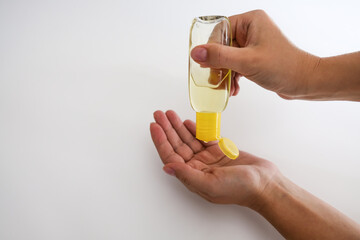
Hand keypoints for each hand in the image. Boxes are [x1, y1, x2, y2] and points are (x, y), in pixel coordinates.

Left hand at [150, 110, 277, 206]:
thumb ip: (187, 175)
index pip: (170, 156)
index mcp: (192, 176)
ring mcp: (208, 158)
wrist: (264, 183)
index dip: (160, 141)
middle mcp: (197, 167)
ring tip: (168, 114)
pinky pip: (202, 137)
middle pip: (176, 145)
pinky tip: (186, 122)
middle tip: (158, 114)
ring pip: (188, 139)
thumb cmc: (240, 188)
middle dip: (166, 129)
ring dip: (178, 126)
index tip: (154, 126)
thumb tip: (166, 167)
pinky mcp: (218, 151)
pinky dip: (194, 129)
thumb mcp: (210, 184)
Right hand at [191, 10, 320, 99]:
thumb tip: (196, 52)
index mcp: (251, 21)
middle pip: (221, 45)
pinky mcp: (254, 57)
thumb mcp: (247, 62)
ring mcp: (253, 44)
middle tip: (215, 79)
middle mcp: (251, 30)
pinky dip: (232, 77)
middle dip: (218, 65)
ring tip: (226, 87)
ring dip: (225, 74)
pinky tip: (233, 88)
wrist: (305, 82)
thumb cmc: (284, 67)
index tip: (206, 64)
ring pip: (227, 57)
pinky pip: (235, 64)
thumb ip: (219, 57)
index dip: (211, 48)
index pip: (219, 30)